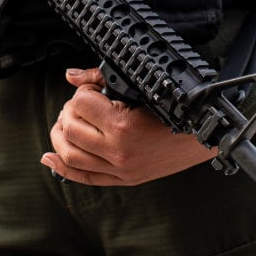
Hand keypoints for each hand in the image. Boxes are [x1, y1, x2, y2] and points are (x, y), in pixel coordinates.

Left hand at [40, 67, 215, 185]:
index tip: (94, 89)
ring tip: (66, 123)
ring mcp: (120, 169)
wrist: (205, 135)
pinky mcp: (123, 180)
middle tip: (80, 105)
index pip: (81, 104)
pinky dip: (62, 168)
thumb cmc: (176, 108)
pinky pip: (84, 178)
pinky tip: (50, 157)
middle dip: (69, 112)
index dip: (84, 91)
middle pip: (70, 129)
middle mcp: (118, 152)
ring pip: (70, 155)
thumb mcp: (140, 88)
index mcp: (123, 126)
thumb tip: (71, 75)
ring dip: (60, 136)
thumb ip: (101, 78)